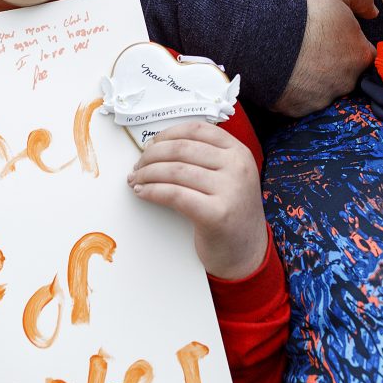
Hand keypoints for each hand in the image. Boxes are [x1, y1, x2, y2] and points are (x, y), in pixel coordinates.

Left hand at [127, 122, 269, 280]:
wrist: (247, 252)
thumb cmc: (230, 212)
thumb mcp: (228, 177)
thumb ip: (205, 158)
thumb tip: (157, 147)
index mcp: (239, 152)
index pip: (197, 130)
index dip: (168, 134)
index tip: (150, 144)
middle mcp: (237, 167)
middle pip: (182, 149)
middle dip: (151, 155)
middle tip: (137, 165)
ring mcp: (230, 190)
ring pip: (174, 170)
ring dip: (147, 174)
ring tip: (135, 180)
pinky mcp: (216, 214)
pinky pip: (174, 194)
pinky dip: (152, 191)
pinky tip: (143, 193)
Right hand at [274, 0, 377, 115]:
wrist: (257, 31)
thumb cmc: (301, 7)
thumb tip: (373, 12)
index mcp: (360, 56)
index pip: (363, 53)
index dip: (347, 41)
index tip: (330, 33)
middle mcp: (346, 83)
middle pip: (344, 74)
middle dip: (331, 61)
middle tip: (310, 44)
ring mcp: (321, 99)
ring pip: (322, 88)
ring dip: (312, 77)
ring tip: (293, 56)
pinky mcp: (297, 109)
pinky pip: (299, 100)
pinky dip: (294, 88)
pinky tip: (283, 70)